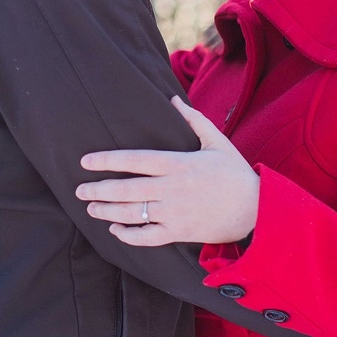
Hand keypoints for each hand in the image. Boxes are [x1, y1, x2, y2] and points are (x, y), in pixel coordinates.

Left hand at [76, 96, 259, 246]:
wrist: (257, 210)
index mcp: (179, 164)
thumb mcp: (217, 142)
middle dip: (99, 190)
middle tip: (79, 190)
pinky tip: (115, 229)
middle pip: (126, 189)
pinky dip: (128, 235)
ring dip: (107, 212)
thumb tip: (172, 99)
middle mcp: (172, 189)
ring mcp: (174, 213)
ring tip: (90, 208)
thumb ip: (193, 120)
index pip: (135, 160)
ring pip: (132, 214)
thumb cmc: (236, 174)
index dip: (107, 161)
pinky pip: (147, 237)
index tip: (86, 162)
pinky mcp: (180, 233)